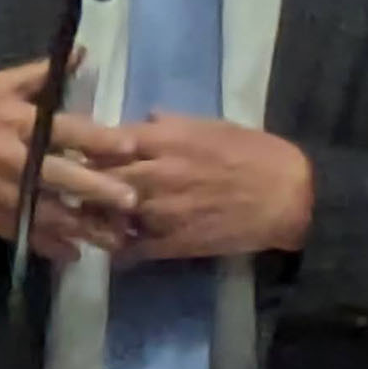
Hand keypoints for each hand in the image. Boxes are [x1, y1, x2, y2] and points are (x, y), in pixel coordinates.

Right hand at [0, 57, 138, 261]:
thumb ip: (39, 73)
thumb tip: (80, 53)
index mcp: (15, 122)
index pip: (63, 130)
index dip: (97, 139)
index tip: (130, 146)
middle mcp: (10, 159)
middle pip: (57, 176)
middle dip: (95, 190)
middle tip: (132, 201)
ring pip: (43, 211)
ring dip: (79, 226)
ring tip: (113, 238)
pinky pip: (20, 232)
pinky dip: (46, 245)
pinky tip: (72, 254)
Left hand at [65, 114, 313, 260]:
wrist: (289, 196)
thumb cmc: (256, 153)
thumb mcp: (216, 126)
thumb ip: (175, 124)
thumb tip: (146, 120)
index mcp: (168, 139)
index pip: (108, 141)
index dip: (92, 147)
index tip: (84, 151)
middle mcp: (158, 173)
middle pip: (99, 177)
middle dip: (85, 181)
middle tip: (78, 185)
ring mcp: (162, 211)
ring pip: (108, 214)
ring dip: (97, 215)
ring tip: (92, 216)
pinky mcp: (171, 243)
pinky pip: (130, 248)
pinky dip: (119, 247)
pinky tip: (117, 244)